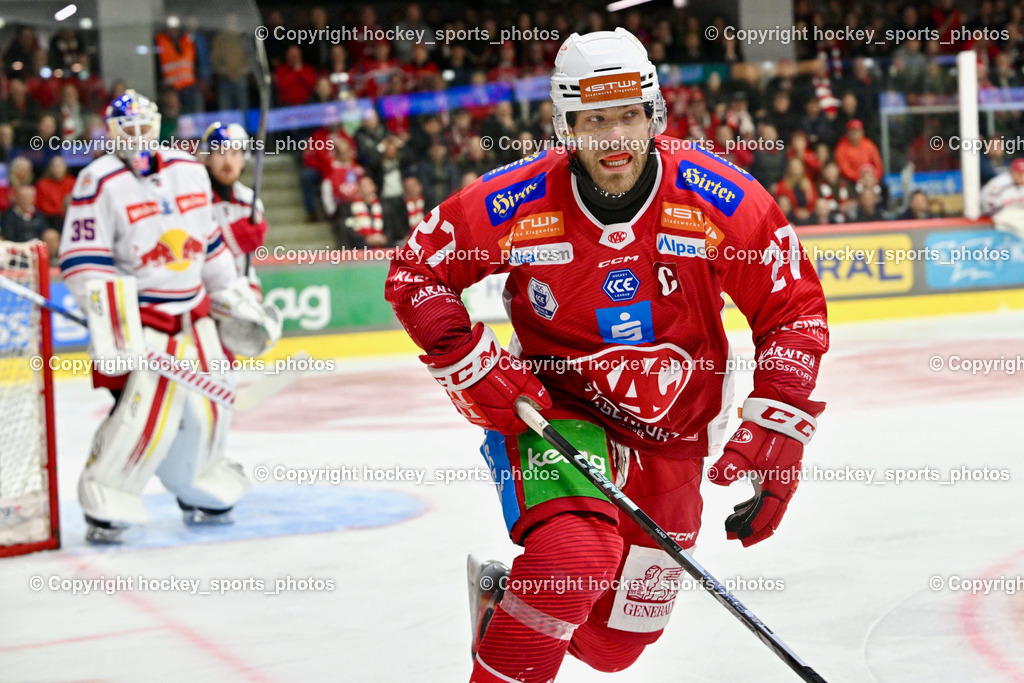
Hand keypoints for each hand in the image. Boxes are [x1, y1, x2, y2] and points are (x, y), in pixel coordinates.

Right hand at [421, 323, 550, 433]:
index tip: (529, 416)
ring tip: (500, 394)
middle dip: (510, 415)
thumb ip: (533, 392)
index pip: (515, 427)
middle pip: (501, 424)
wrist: (459, 354)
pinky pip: (476, 411)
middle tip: (515, 402)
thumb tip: (546, 405)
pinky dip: (483, 406)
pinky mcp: (459, 404)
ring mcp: (469, 411)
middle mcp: (483, 417)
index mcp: (498, 412)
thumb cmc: (491, 364)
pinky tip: (486, 393)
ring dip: (497, 411)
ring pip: (488, 419)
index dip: (524, 422)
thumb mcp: (519, 375)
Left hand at [707, 389, 824, 546]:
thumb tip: (715, 479)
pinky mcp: (778, 469)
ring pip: (769, 504)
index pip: (768, 516)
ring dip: (752, 515)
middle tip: (731, 534)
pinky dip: (754, 502)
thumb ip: (731, 466)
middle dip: (751, 527)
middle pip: (770, 514)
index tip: (738, 539)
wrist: (781, 408)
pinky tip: (740, 505)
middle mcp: (786, 484)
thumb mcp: (745, 447)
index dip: (753, 529)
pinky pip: (767, 493)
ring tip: (732, 521)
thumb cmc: (765, 429)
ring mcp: (783, 477)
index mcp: (780, 484)